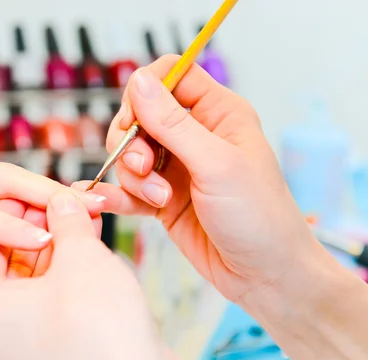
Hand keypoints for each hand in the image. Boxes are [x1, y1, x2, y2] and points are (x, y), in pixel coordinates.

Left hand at [0, 191, 187, 359]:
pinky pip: (53, 296)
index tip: (34, 188)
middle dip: (42, 224)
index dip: (14, 207)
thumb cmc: (99, 336)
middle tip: (64, 199)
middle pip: (12, 257)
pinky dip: (69, 270)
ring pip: (36, 277)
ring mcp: (23, 339)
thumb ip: (66, 221)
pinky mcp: (52, 345)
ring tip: (84, 215)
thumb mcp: (80, 258)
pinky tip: (92, 244)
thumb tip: (62, 201)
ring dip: (60, 245)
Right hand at [74, 55, 317, 302]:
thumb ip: (173, 124)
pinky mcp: (163, 199)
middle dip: (132, 142)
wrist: (265, 275)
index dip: (145, 92)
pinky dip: (117, 195)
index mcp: (218, 113)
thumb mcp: (215, 164)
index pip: (170, 76)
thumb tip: (139, 81)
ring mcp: (177, 168)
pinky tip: (102, 202)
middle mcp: (195, 136)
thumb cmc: (258, 216)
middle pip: (140, 116)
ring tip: (158, 199)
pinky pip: (129, 187)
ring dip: (133, 176)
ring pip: (129, 154)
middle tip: (144, 168)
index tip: (134, 120)